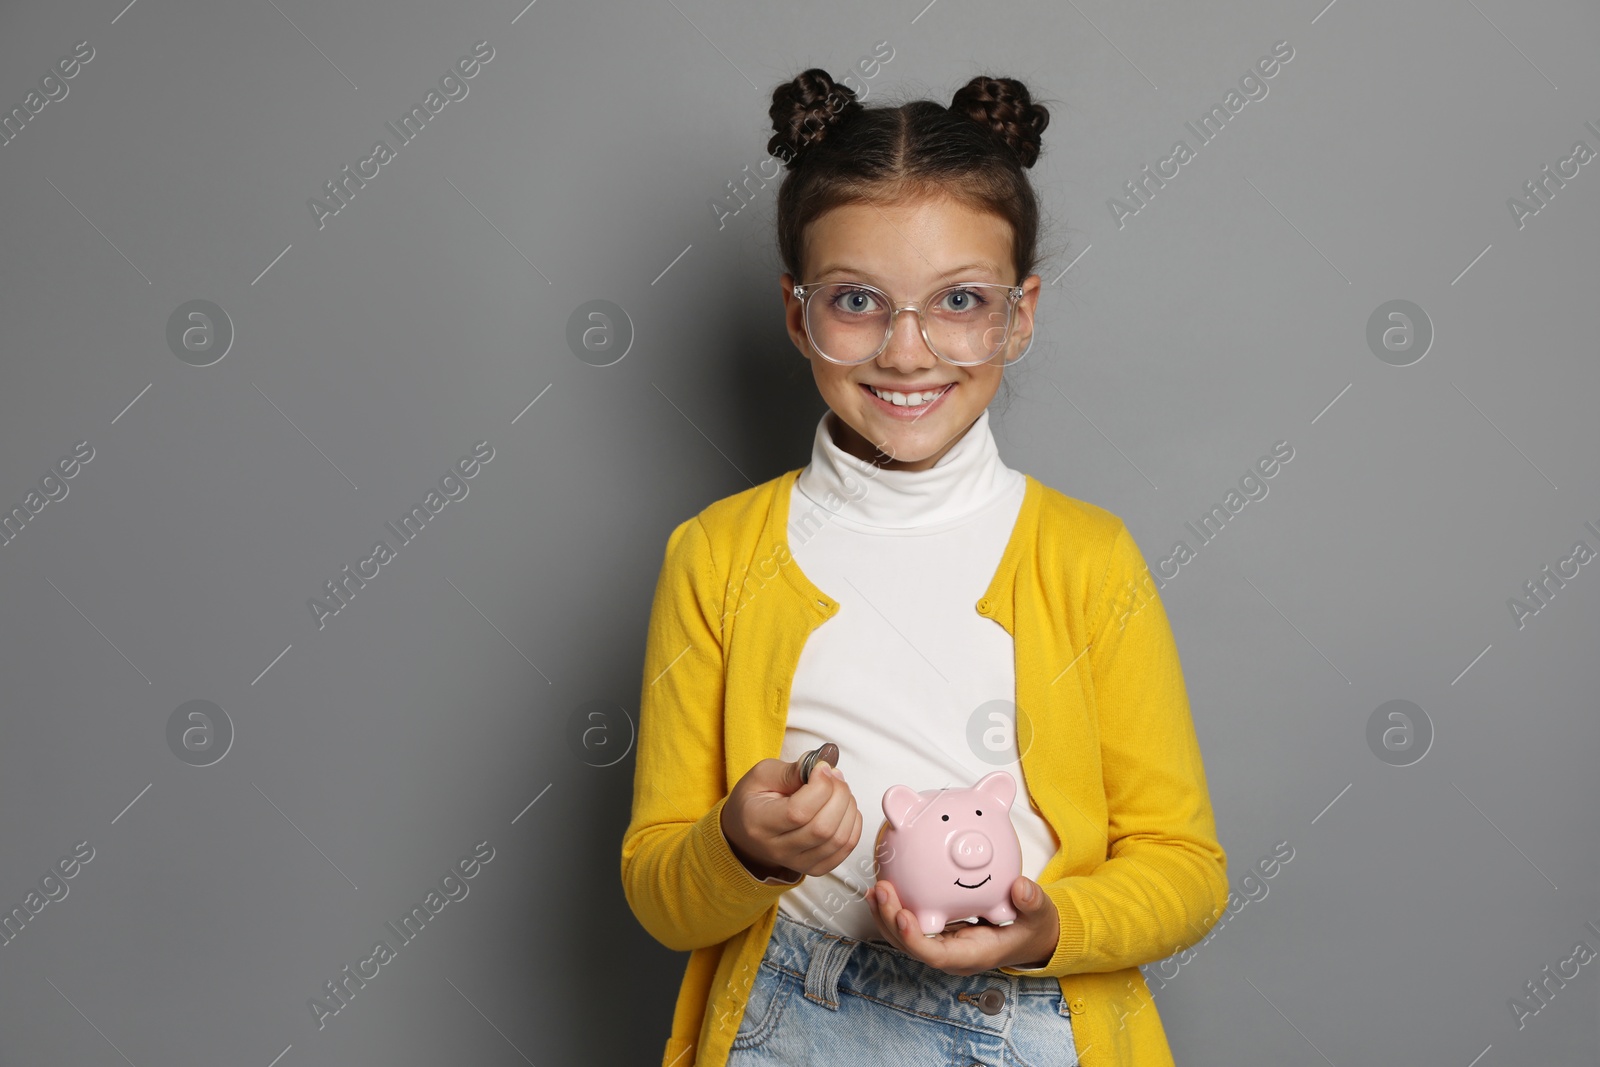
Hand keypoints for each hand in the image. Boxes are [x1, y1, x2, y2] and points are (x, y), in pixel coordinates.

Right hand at [721, 756, 861, 880]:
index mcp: (760, 824)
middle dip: (838, 794)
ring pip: (839, 839)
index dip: (820, 787)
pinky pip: (846, 848)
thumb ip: (789, 771)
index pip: (798, 812)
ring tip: (839, 788)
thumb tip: (820, 769)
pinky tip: (844, 807)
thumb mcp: (760, 776)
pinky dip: (853, 824)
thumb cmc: (754, 801)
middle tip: (833, 775)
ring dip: (848, 807)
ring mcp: (799, 863)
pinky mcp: (816, 868)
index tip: (822, 767)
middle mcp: (778, 850)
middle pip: (823, 828)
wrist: (746, 835)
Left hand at [866, 875, 1059, 976]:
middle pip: (912, 945)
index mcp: (973, 955)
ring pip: (905, 937)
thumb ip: (1032, 903)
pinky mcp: (938, 933)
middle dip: (891, 921)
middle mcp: (951, 955)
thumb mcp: (1039, 915)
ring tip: (874, 889)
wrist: (1030, 936)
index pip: (936, 955)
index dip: (915, 939)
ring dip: (886, 915)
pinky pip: (911, 924)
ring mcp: (942, 945)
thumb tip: (1021, 887)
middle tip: (881, 890)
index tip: (903, 916)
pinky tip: (886, 888)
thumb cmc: (1031, 928)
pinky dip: (895, 909)